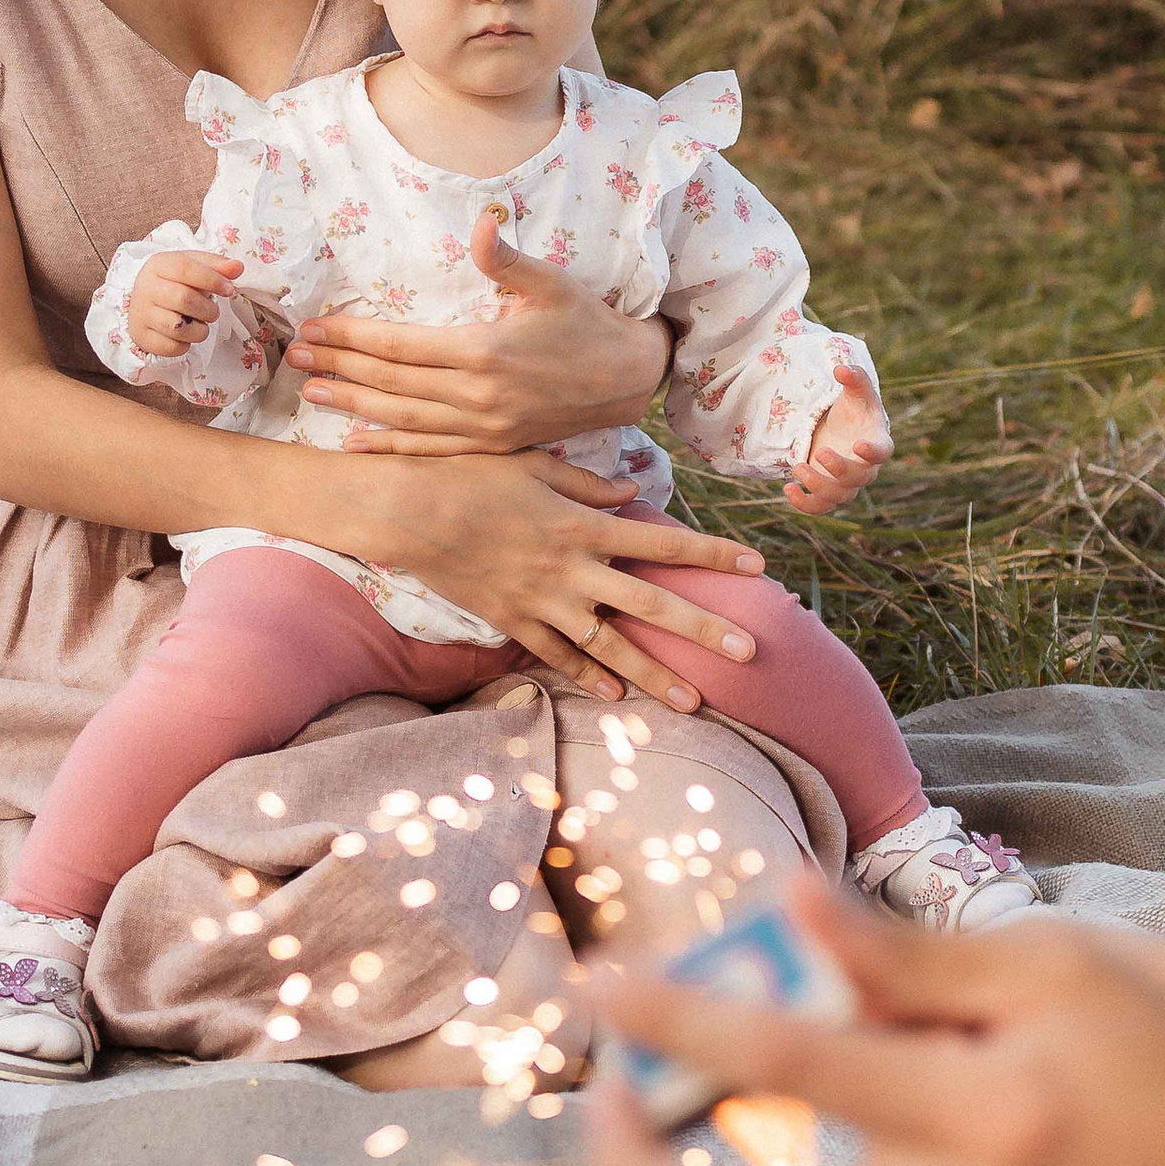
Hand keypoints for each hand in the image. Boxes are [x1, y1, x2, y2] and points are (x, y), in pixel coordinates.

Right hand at [125, 247, 242, 357]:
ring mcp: (141, 315)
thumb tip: (237, 268)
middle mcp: (145, 288)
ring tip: (200, 324)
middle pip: (183, 299)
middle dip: (208, 309)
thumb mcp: (194, 266)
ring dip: (200, 330)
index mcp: (158, 265)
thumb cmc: (174, 282)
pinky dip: (186, 344)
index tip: (229, 289)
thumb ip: (217, 266)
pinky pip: (172, 347)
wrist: (143, 302)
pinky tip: (185, 335)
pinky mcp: (143, 337)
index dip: (212, 279)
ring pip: (179, 328)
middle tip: (213, 312)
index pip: (185, 268)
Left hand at [286, 210, 669, 453]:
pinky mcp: (493, 447)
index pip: (400, 345)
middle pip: (391, 383)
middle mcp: (479, 396)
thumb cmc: (587, 322)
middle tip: (293, 356)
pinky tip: (356, 443)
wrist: (629, 380)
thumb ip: (506, 258)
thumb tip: (480, 222)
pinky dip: (392, 448)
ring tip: (312, 391)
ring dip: (354, 405)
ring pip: (404, 419)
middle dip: (339, 367)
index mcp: (485, 352)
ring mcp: (485, 428)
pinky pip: (432, 451)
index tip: (314, 326)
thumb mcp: (551, 282)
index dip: (352, 336)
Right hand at [323, 445, 774, 715]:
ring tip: (692, 702)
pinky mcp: (511, 620)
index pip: (664, 540)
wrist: (407, 509)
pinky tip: (613, 695)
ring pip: (610, 645)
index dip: (713, 552)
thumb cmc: (471, 474)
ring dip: (653, 675)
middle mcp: (572, 568)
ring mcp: (542, 601)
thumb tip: (629, 493)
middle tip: (748, 653)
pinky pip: (556, 655)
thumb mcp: (535, 463)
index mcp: (584, 524)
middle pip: (651, 603)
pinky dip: (586, 675)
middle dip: (703, 629)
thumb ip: (588, 482)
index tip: (757, 564)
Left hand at [784, 370, 891, 515]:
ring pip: (839, 496)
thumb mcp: (855, 390)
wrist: (841, 430)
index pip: (882, 452)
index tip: (858, 445)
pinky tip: (788, 489)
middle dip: (840, 470)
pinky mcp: (828, 492)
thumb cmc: (854, 410)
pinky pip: (820, 506)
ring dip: (818, 486)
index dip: (873, 452)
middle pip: (860, 479)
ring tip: (796, 467)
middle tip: (820, 452)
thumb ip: (854, 378)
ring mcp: (847, 483)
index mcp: (878, 442)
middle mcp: (865, 468)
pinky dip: (804, 504)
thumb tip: (840, 369)